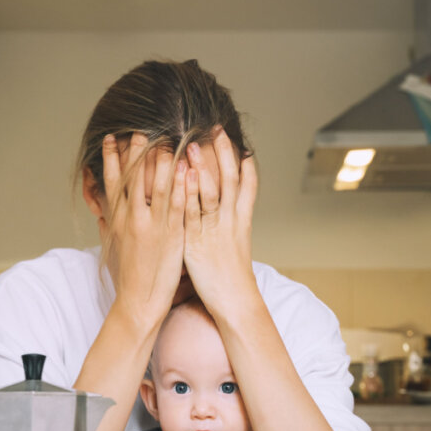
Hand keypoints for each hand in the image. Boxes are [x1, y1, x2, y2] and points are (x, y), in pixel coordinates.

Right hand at [101, 133, 187, 328]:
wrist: (139, 301)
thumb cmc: (129, 277)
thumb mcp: (114, 247)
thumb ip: (109, 226)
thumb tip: (101, 212)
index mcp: (118, 220)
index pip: (112, 182)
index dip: (110, 159)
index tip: (111, 138)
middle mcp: (133, 219)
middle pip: (134, 177)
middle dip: (137, 152)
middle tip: (141, 129)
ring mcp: (153, 226)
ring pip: (157, 186)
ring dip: (162, 161)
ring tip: (167, 139)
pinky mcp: (172, 235)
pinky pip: (177, 204)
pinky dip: (181, 185)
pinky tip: (187, 168)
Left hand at [183, 127, 258, 317]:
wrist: (235, 301)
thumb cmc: (231, 277)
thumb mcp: (234, 245)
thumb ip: (228, 225)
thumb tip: (223, 212)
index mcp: (242, 220)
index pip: (247, 183)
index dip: (243, 160)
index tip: (236, 140)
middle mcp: (231, 220)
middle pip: (230, 179)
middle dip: (223, 153)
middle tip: (215, 129)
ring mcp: (215, 230)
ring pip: (211, 191)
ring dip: (202, 166)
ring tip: (192, 145)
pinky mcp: (197, 241)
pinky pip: (192, 213)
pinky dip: (189, 193)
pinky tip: (183, 176)